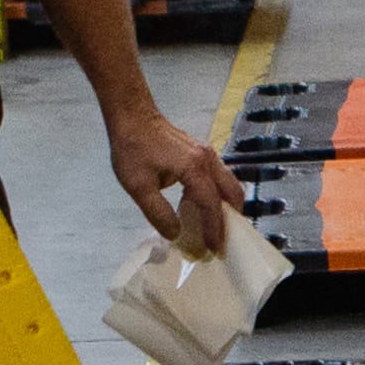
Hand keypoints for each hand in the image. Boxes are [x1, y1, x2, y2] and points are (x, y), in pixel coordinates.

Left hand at [109, 109, 243, 249]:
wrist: (132, 116)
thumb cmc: (133, 149)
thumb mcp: (138, 187)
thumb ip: (158, 213)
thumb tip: (175, 233)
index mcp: (195, 169)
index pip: (212, 205)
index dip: (215, 228)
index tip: (216, 248)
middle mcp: (208, 161)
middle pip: (233, 192)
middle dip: (232, 217)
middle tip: (224, 239)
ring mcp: (208, 154)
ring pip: (229, 183)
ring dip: (227, 205)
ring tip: (216, 225)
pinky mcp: (202, 152)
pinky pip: (220, 177)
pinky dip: (218, 194)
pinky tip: (202, 204)